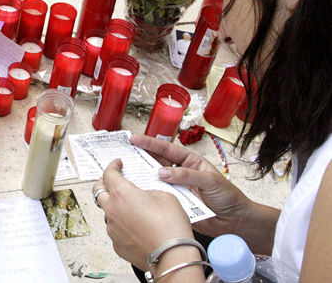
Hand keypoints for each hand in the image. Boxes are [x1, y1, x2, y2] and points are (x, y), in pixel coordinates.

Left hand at [94, 158, 194, 270]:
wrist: (173, 257)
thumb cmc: (171, 228)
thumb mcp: (166, 197)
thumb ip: (150, 192)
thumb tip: (145, 195)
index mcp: (122, 194)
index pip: (109, 174)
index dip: (112, 167)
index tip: (117, 165)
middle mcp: (112, 210)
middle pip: (98, 191)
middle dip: (104, 184)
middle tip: (113, 182)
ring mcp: (112, 229)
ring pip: (107, 212)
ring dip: (115, 207)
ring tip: (130, 209)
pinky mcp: (117, 244)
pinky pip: (115, 231)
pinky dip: (122, 226)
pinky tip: (136, 228)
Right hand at [131, 134, 251, 238]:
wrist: (236, 222)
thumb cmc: (229, 198)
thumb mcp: (210, 181)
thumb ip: (187, 175)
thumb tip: (163, 172)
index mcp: (190, 162)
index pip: (167, 150)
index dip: (150, 144)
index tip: (135, 139)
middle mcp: (181, 173)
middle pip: (158, 163)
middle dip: (142, 157)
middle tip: (125, 153)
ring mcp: (177, 188)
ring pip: (157, 180)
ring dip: (144, 176)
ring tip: (128, 172)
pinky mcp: (176, 203)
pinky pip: (161, 197)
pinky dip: (152, 194)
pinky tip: (141, 192)